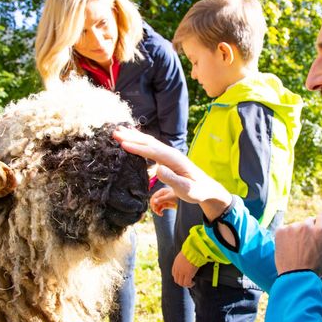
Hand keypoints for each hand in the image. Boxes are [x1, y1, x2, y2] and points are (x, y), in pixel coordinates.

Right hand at [114, 127, 231, 219]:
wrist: (206, 188)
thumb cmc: (197, 191)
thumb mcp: (186, 189)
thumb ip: (172, 179)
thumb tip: (158, 169)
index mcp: (174, 159)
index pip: (153, 151)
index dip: (137, 147)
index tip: (122, 144)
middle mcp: (171, 153)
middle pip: (148, 142)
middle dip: (131, 137)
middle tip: (114, 132)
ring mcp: (168, 154)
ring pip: (148, 141)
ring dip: (133, 136)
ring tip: (118, 131)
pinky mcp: (166, 157)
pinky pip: (150, 146)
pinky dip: (139, 140)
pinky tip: (131, 138)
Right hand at [150, 187, 177, 215]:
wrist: (183, 201)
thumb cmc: (177, 196)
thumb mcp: (169, 197)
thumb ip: (161, 199)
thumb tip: (154, 201)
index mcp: (161, 192)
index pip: (154, 197)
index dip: (153, 202)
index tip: (154, 207)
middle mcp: (161, 196)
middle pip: (154, 201)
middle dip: (154, 206)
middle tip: (156, 211)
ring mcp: (163, 200)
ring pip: (156, 206)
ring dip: (156, 210)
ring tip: (159, 214)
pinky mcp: (165, 205)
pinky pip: (159, 208)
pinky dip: (159, 211)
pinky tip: (161, 214)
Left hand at [172, 251, 198, 287]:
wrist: (193, 250)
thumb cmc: (191, 250)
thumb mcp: (183, 254)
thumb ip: (183, 259)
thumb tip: (187, 261)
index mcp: (176, 263)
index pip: (174, 274)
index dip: (178, 277)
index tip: (183, 278)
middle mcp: (177, 269)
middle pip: (176, 280)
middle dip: (182, 282)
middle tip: (188, 282)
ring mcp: (182, 272)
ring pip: (181, 283)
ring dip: (186, 285)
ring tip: (191, 283)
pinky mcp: (188, 274)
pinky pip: (187, 283)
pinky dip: (190, 284)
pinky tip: (193, 283)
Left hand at [274, 214, 321, 276]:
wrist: (296, 277)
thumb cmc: (317, 266)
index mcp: (320, 230)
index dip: (321, 224)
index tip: (318, 233)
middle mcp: (306, 225)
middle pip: (309, 221)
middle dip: (310, 229)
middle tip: (308, 245)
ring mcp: (292, 228)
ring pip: (297, 226)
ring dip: (298, 233)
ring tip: (298, 249)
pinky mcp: (280, 231)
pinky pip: (286, 229)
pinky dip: (287, 236)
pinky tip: (290, 248)